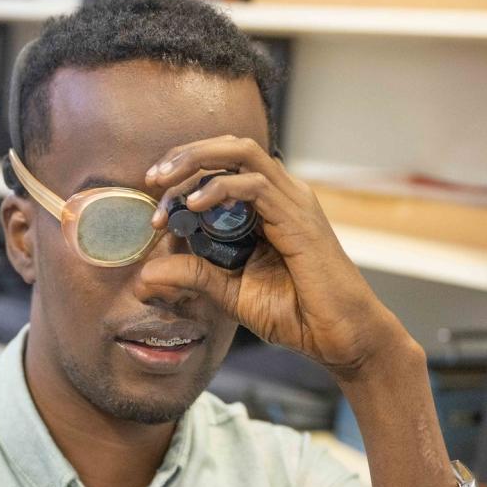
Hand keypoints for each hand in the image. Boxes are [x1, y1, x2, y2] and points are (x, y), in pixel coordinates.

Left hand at [143, 136, 410, 378]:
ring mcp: (292, 201)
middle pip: (228, 147)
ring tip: (165, 186)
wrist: (340, 338)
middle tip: (152, 180)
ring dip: (195, 163)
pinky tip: (194, 207)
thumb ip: (193, 275)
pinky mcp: (299, 217)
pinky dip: (219, 189)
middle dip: (184, 156)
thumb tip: (145, 273)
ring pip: (240, 153)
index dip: (182, 174)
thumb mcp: (229, 292)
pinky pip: (254, 187)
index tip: (153, 203)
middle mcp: (281, 193)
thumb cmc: (295, 314)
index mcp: (266, 205)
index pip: (221, 165)